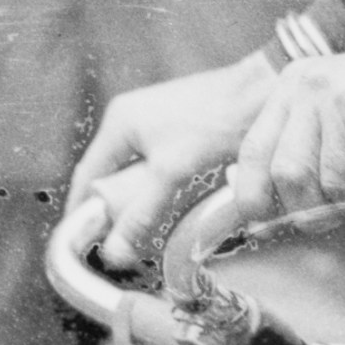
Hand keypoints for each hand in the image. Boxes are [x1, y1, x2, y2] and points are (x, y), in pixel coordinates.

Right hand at [59, 57, 277, 288]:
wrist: (262, 92)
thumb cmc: (215, 123)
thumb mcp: (171, 172)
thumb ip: (139, 212)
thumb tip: (114, 252)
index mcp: (119, 122)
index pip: (87, 175)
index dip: (81, 211)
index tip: (82, 243)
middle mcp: (132, 118)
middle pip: (110, 175)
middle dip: (112, 209)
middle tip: (117, 244)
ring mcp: (156, 121)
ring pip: (136, 173)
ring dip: (138, 200)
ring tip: (144, 232)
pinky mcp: (180, 129)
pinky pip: (159, 167)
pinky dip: (160, 189)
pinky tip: (172, 207)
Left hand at [192, 36, 344, 260]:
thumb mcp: (342, 116)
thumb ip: (305, 154)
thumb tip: (262, 214)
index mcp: (295, 86)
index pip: (252, 153)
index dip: (253, 199)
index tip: (264, 226)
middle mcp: (312, 87)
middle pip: (287, 177)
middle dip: (314, 209)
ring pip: (331, 186)